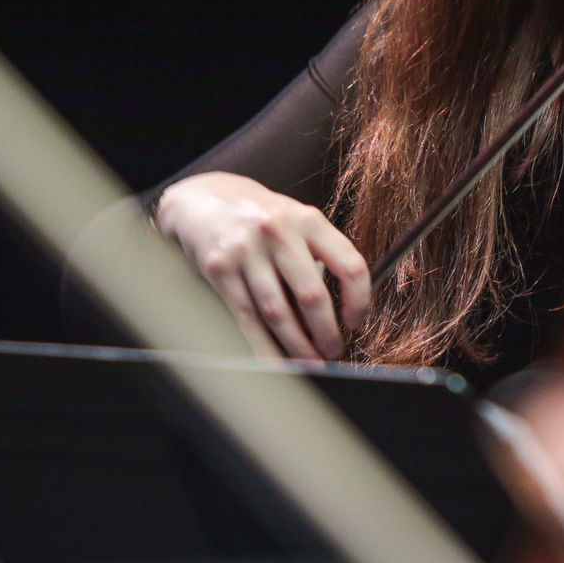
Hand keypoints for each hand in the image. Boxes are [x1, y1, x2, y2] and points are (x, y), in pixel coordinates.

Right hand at [154, 171, 371, 360]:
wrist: (205, 198)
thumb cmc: (261, 217)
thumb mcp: (296, 221)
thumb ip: (318, 255)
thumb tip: (337, 312)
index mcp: (308, 220)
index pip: (349, 265)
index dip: (358, 301)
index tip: (356, 323)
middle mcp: (280, 232)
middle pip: (312, 296)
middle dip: (326, 333)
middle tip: (332, 352)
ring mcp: (247, 251)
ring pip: (278, 313)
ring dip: (297, 346)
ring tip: (309, 363)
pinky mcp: (221, 270)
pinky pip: (247, 318)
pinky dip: (263, 347)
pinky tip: (276, 363)